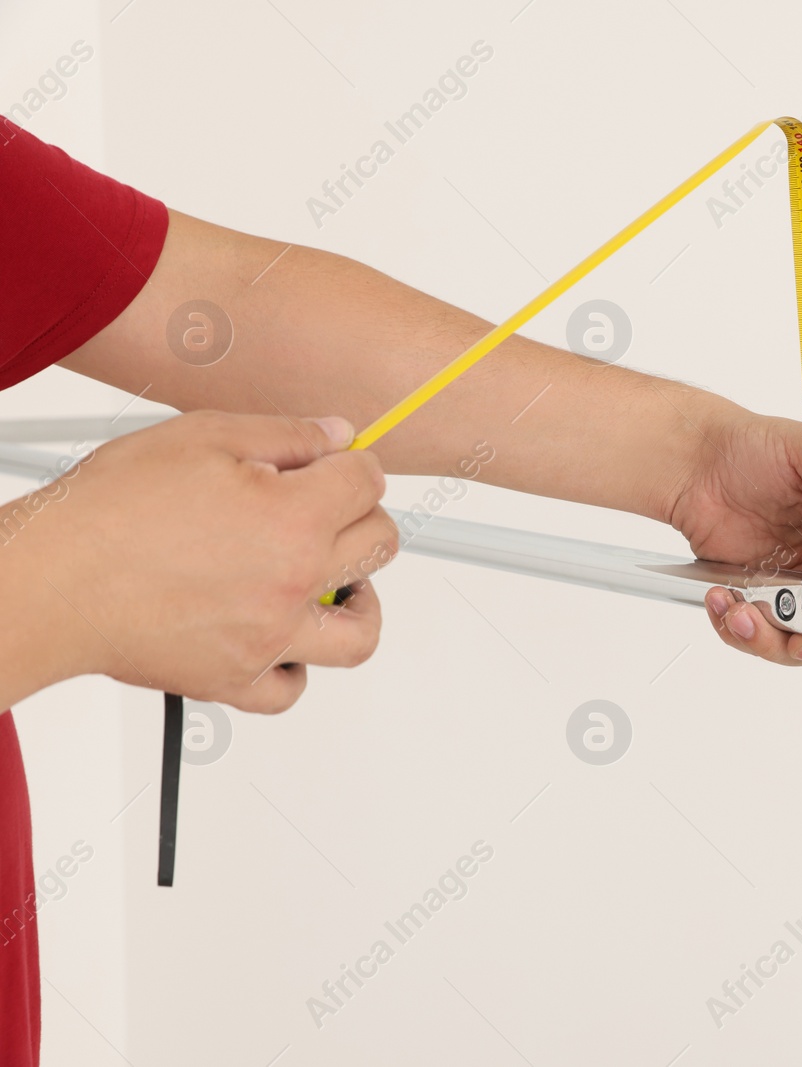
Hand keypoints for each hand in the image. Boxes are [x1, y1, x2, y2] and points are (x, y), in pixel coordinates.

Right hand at [7, 412, 396, 712]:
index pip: (368, 483)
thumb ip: (285, 435)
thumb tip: (338, 436)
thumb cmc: (111, 509)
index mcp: (294, 518)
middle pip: (377, 548)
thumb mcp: (202, 437)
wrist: (50, 578)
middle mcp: (293, 583)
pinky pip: (290, 690)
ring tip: (334, 582)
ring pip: (359, 634)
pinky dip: (296, 667)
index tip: (337, 466)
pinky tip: (281, 636)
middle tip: (331, 512)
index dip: (355, 464)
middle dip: (362, 519)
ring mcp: (268, 638)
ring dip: (359, 604)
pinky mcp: (232, 679)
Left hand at [667, 409, 801, 667]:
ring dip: (768, 639)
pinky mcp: (755, 597)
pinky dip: (736, 627)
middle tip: (798, 640)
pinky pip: (753, 634)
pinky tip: (721, 599)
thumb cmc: (754, 448)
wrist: (695, 463)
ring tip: (741, 612)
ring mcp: (790, 586)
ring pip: (795, 640)